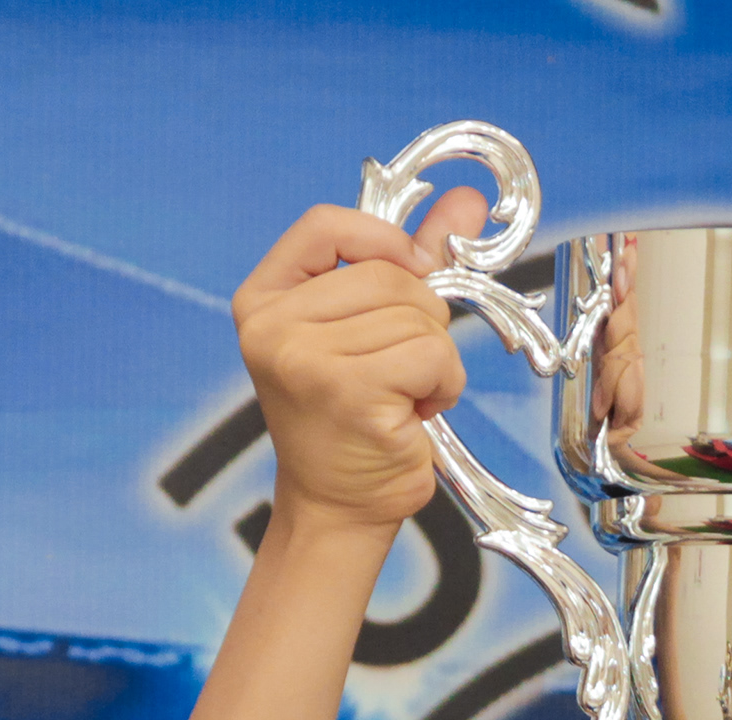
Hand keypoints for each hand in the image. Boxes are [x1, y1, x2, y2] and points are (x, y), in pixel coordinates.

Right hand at [231, 188, 486, 535]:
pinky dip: (442, 384)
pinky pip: (430, 354)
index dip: (381, 239)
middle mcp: (271, 326)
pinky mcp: (347, 392)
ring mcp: (304, 359)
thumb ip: (412, 259)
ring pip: (416, 317)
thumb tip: (468, 200)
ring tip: (402, 396)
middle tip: (400, 368)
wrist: (337, 507)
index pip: (324, 225)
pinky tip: (414, 413)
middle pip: (387, 273)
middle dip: (419, 317)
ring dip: (433, 359)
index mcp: (263, 300)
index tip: (409, 270)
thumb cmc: (352, 418)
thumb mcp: (369, 327)